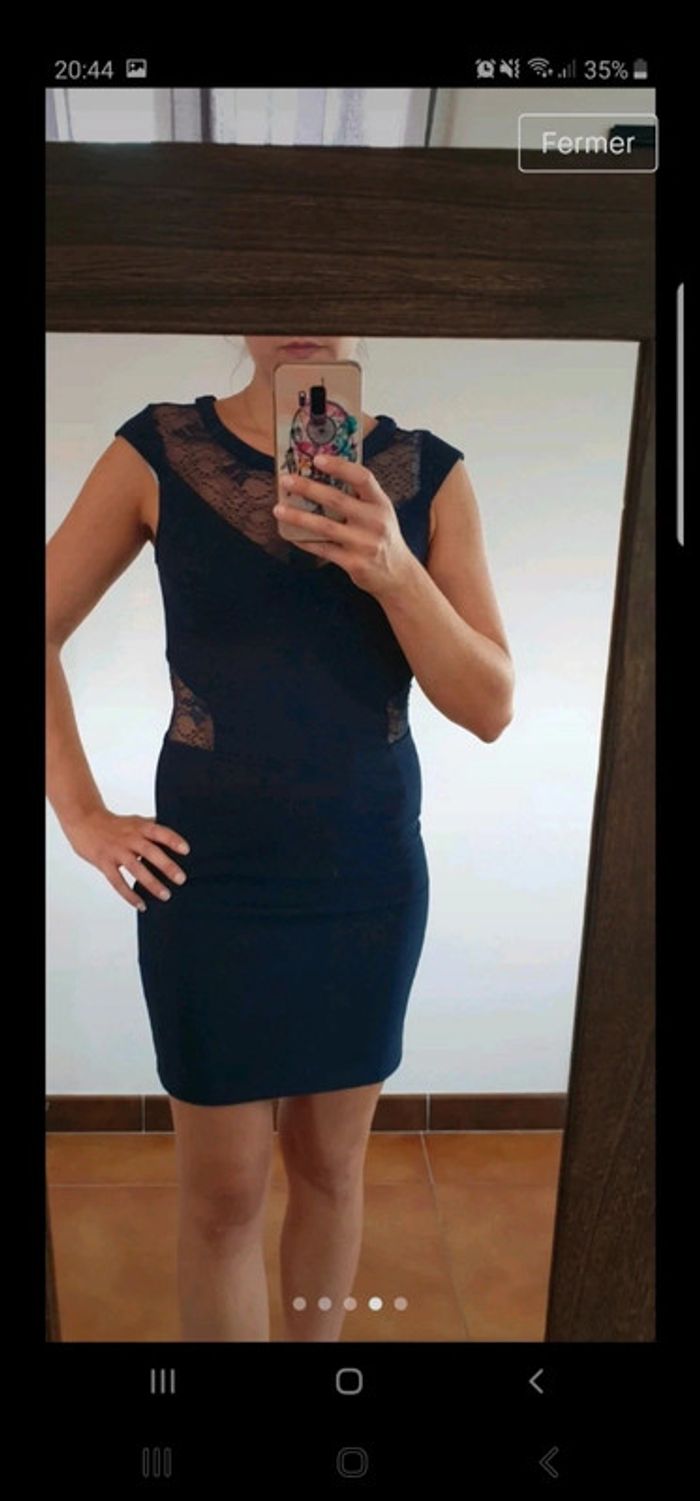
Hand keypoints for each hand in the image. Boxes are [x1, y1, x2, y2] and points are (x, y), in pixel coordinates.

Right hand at [66, 808, 190, 910]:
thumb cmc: (114, 824)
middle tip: (181, 879)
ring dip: (151, 883)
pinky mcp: (104, 863)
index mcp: (139, 826)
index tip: (186, 850)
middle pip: (149, 851)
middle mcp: (129, 838)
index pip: (159, 831)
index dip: (172, 840)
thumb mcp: (134, 821)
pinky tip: (141, 904)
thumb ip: (152, 828)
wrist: (84, 821)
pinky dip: (129, 895)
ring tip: (165, 895)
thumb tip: (176, 834)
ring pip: (135, 868)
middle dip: (166, 865)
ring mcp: (116, 851)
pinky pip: (117, 881)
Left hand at [273, 453, 415, 599]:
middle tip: (286, 481)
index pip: (363, 478)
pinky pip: (323, 549)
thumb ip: (359, 497)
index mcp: (381, 504)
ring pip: (325, 526)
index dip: (340, 466)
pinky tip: (291, 535)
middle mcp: (375, 522)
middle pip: (336, 500)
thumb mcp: (379, 512)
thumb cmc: (381, 536)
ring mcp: (364, 544)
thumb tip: (322, 476)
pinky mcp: (354, 564)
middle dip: (308, 488)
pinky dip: (305, 541)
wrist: (397, 574)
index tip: (317, 458)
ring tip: (278, 509)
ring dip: (298, 517)